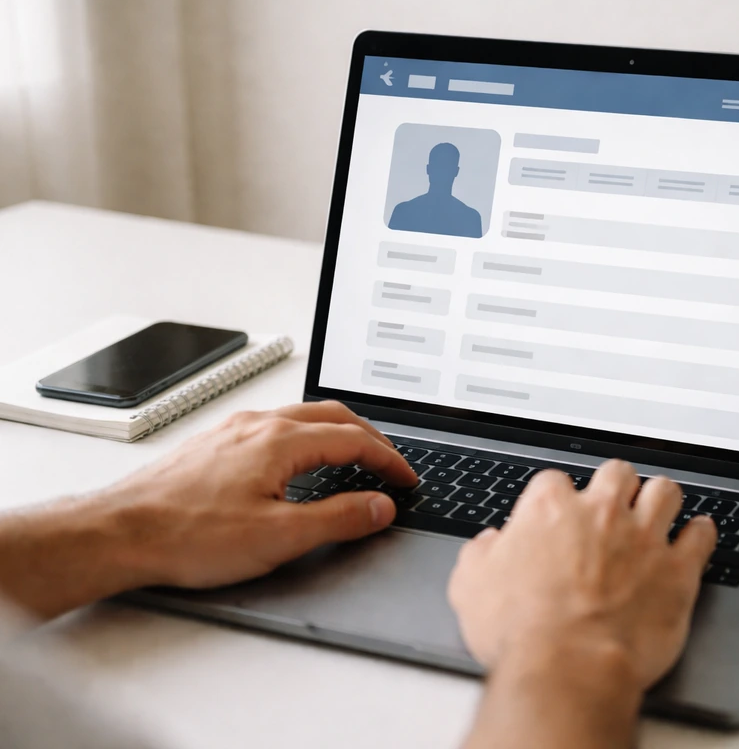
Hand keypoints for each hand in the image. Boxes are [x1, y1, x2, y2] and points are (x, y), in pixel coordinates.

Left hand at [108, 401, 416, 588]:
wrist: (118, 532)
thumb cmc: (187, 535)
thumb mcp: (278, 538)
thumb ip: (338, 519)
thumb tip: (379, 506)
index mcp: (279, 441)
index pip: (354, 439)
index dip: (389, 459)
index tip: (406, 479)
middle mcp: (258, 425)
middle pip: (332, 415)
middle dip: (370, 437)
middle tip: (389, 462)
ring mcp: (233, 429)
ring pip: (301, 416)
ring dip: (337, 433)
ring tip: (353, 457)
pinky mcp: (215, 442)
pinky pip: (274, 426)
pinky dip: (305, 437)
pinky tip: (297, 461)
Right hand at [448, 459, 716, 692]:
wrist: (568, 668)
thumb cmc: (521, 633)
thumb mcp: (470, 588)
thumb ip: (480, 556)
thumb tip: (488, 545)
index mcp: (549, 510)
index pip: (554, 482)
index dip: (556, 499)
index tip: (558, 515)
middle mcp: (600, 513)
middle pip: (617, 473)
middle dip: (615, 485)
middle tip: (613, 503)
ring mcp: (644, 537)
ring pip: (664, 491)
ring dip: (660, 499)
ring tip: (658, 508)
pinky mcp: (678, 569)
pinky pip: (700, 535)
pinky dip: (699, 533)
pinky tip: (696, 535)